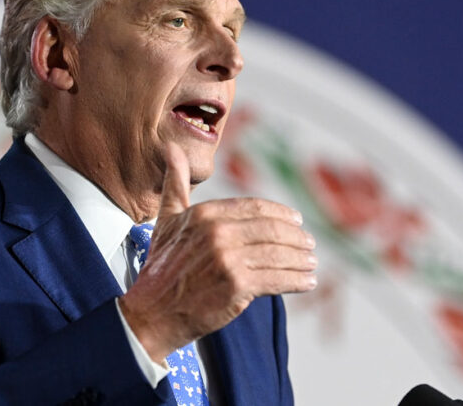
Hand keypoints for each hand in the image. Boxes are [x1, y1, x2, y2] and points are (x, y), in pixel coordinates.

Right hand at [118, 143, 317, 363]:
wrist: (151, 313)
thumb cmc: (160, 268)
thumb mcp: (166, 219)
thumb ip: (174, 183)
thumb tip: (170, 148)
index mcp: (205, 213)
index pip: (255, 208)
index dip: (281, 214)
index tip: (296, 221)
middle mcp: (217, 232)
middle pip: (272, 230)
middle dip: (296, 237)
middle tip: (309, 243)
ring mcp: (228, 260)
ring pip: (278, 254)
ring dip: (301, 259)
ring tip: (310, 263)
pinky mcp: (237, 287)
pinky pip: (278, 280)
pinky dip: (297, 281)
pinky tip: (306, 281)